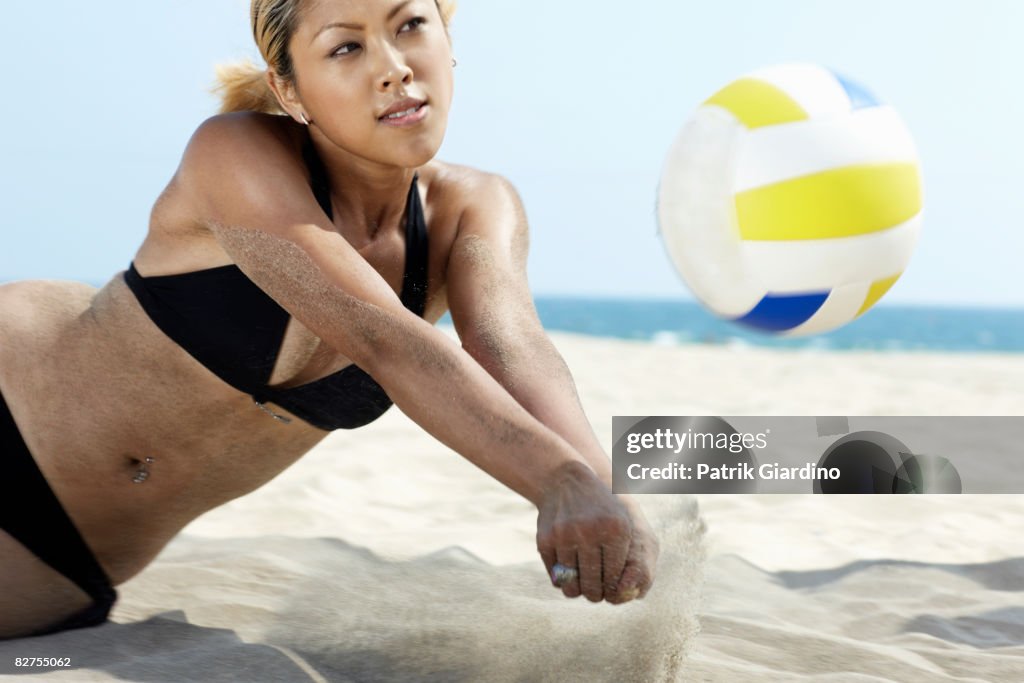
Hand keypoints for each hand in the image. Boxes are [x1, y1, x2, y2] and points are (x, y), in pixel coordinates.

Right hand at [535, 461, 657, 603]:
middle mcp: (589, 531)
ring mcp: (564, 536)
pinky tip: (568, 577)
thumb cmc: (600, 507)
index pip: (615, 575)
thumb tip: (626, 592)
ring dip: (578, 590)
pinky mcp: (545, 540)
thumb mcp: (620, 522)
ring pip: (573, 583)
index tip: (611, 589)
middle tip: (596, 595)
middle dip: (596, 594)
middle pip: (594, 582)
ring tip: (582, 589)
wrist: (565, 481)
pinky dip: (562, 581)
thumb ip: (625, 554)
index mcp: (615, 529)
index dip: (613, 587)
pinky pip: (556, 574)